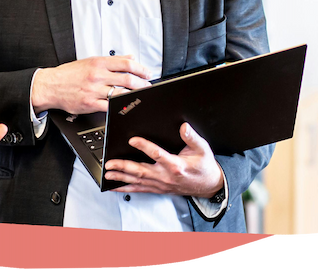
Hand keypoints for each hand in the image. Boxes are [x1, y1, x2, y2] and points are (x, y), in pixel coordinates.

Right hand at [30, 55, 151, 113]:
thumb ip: (112, 60)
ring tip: (141, 96)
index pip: (126, 63)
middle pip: (127, 79)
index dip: (140, 68)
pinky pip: (109, 106)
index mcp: (98, 63)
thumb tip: (129, 57)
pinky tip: (126, 106)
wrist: (51, 86)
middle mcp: (97, 75)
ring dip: (134, 95)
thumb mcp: (90, 61)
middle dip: (142, 83)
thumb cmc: (69, 74)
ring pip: (120, 93)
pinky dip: (120, 107)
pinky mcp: (90, 103)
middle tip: (148, 85)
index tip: (147, 73)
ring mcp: (94, 90)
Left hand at [103, 123, 223, 198]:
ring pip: (138, 181)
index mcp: (176, 165)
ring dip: (121, 177)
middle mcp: (166, 176)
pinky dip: (126, 188)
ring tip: (108, 173)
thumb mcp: (203, 149)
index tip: (133, 139)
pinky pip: (140, 189)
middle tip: (110, 162)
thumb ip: (192, 137)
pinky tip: (116, 186)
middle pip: (141, 170)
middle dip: (124, 166)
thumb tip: (184, 127)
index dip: (144, 146)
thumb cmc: (204, 167)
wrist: (209, 185)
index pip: (157, 154)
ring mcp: (161, 184)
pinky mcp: (158, 189)